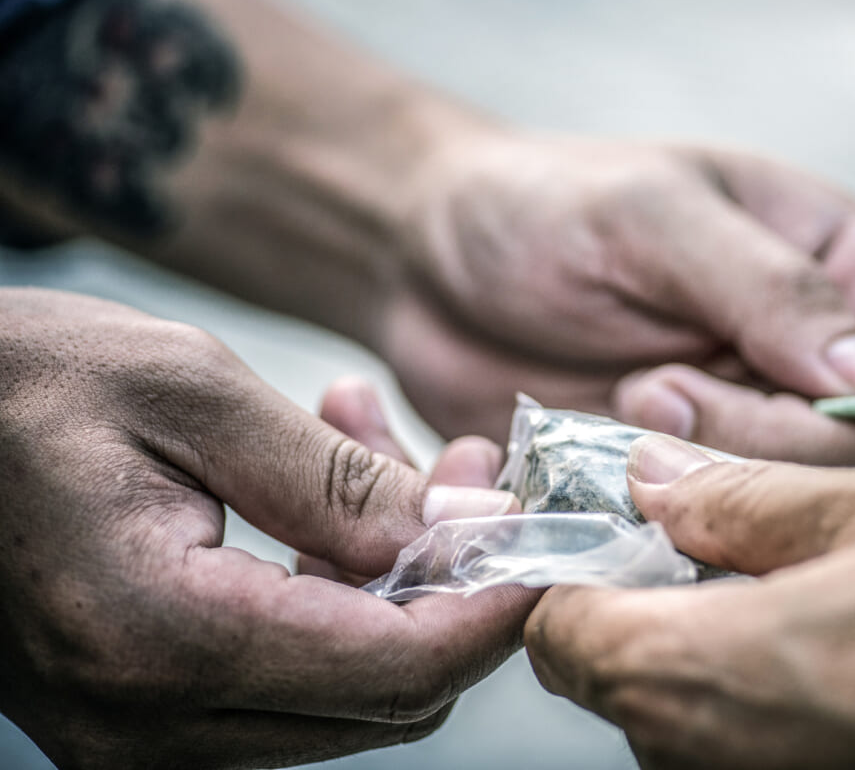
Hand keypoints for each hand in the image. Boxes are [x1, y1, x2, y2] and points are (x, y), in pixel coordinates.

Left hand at [0, 0, 854, 473]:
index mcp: (840, 267)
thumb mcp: (656, 215)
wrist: (422, 263)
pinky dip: (668, 519)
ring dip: (715, 473)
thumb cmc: (541, 206)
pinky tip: (602, 472)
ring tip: (622, 402)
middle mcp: (807, 359)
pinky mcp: (681, 487)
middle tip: (661, 388)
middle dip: (780, 436)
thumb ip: (772, 289)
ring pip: (797, 502)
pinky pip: (714, 533)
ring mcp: (745, 431)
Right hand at [0, 289, 534, 768]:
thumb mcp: (195, 396)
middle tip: (462, 467)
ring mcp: (138, 733)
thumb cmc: (26, 381)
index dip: (493, 607)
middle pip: (386, 693)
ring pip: (347, 687)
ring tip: (379, 448)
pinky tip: (324, 497)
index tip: (542, 537)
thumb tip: (468, 532)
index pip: (396, 668)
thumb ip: (339, 479)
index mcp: (160, 638)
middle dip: (451, 582)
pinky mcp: (142, 711)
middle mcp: (146, 721)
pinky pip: (288, 676)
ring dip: (391, 578)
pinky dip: (332, 593)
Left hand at [525, 436, 854, 769]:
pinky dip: (739, 682)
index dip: (577, 558)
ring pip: (661, 703)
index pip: (553, 622)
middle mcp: (691, 750)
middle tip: (712, 533)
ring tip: (783, 577)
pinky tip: (819, 637)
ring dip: (692, 636)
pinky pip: (721, 736)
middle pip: (600, 665)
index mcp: (686, 670)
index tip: (623, 515)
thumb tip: (652, 473)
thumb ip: (738, 494)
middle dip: (632, 593)